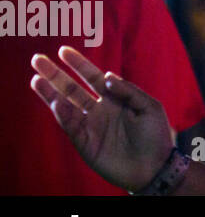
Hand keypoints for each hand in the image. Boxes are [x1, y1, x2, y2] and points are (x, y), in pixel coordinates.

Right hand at [29, 46, 174, 191]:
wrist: (154, 166)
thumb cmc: (155, 135)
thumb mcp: (149, 107)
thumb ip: (128, 90)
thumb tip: (106, 76)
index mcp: (115, 98)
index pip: (92, 77)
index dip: (78, 64)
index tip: (63, 51)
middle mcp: (99, 110)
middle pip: (72, 89)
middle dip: (55, 75)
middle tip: (37, 59)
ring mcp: (90, 126)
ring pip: (65, 106)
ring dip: (51, 94)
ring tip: (36, 79)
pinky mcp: (85, 143)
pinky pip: (71, 126)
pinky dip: (63, 114)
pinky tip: (55, 102)